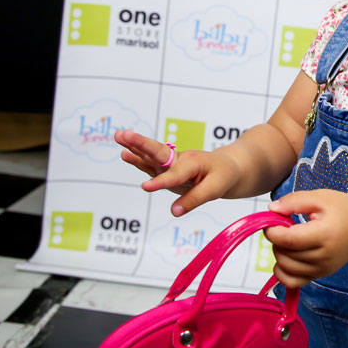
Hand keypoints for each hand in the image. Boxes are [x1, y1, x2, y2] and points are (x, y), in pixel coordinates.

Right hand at [114, 129, 240, 216]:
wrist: (228, 168)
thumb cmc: (222, 176)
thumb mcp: (214, 190)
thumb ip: (193, 200)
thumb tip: (174, 212)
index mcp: (193, 163)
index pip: (175, 175)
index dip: (161, 182)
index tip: (145, 187)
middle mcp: (179, 160)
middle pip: (158, 152)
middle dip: (141, 144)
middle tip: (124, 135)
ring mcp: (171, 163)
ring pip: (151, 154)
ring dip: (135, 146)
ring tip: (119, 136)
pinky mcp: (167, 169)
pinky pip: (150, 163)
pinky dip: (138, 158)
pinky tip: (125, 154)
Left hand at [264, 190, 347, 287]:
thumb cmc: (344, 209)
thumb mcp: (321, 197)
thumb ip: (295, 201)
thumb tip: (271, 210)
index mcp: (324, 235)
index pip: (288, 240)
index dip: (272, 230)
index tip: (272, 220)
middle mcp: (324, 257)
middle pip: (285, 254)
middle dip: (275, 240)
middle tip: (282, 226)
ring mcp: (322, 269)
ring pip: (286, 268)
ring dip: (279, 253)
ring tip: (288, 239)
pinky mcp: (320, 275)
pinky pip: (293, 282)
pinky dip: (282, 272)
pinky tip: (286, 257)